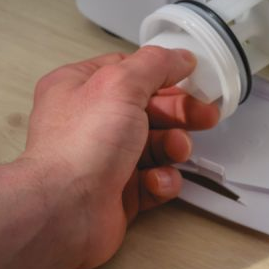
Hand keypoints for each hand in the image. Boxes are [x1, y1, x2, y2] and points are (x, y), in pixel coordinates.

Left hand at [19, 46, 219, 268]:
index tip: (192, 79)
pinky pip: (155, 180)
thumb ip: (155, 65)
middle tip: (204, 116)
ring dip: (174, 147)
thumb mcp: (121, 84)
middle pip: (149, 109)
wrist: (64, 211)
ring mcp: (105, 159)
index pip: (129, 72)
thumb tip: (179, 57)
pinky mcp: (119, 192)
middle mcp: (91, 123)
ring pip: (157, 146)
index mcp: (80, 88)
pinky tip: (156, 181)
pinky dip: (163, 181)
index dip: (163, 75)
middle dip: (179, 113)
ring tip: (176, 151)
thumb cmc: (80, 146)